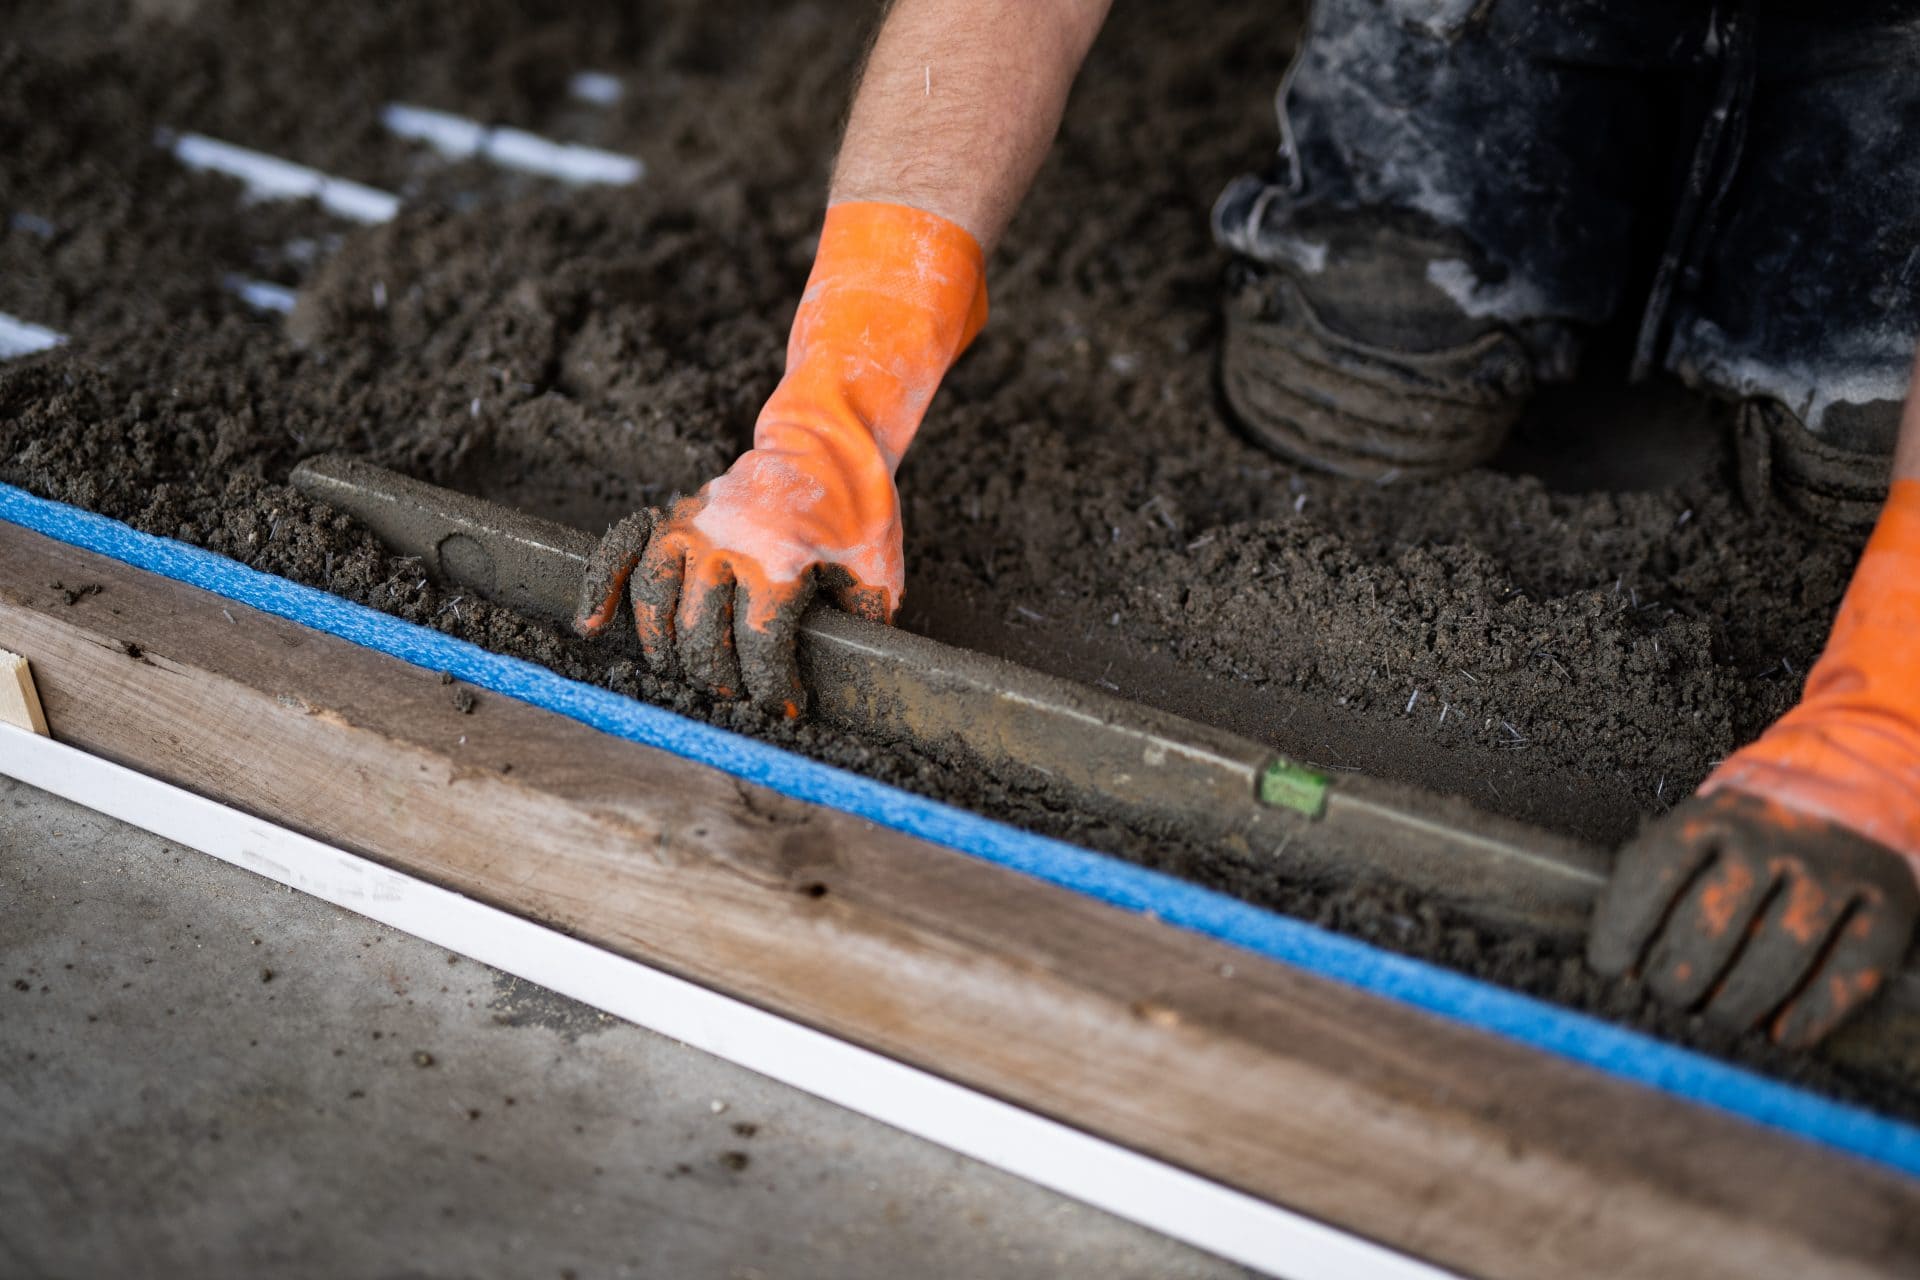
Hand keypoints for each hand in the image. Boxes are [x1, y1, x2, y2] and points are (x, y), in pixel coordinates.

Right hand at [574, 441, 901, 715]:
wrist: (827, 444)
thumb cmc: (855, 512)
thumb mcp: (877, 569)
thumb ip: (863, 623)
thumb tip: (855, 673)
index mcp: (778, 561)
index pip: (759, 644)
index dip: (772, 686)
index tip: (785, 708)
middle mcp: (724, 545)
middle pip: (700, 633)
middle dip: (718, 677)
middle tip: (735, 695)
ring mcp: (690, 529)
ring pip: (655, 602)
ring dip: (665, 648)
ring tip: (680, 673)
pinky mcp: (670, 518)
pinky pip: (622, 554)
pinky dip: (600, 589)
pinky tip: (591, 626)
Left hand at [1590, 479, 1919, 1045]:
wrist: (1860, 774)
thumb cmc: (1756, 824)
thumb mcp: (1702, 826)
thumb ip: (1662, 881)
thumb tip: (1623, 965)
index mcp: (1712, 816)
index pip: (1649, 879)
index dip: (1621, 934)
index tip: (1610, 972)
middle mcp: (1773, 836)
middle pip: (1711, 928)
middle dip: (1678, 980)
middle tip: (1667, 1004)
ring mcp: (1834, 867)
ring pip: (1778, 955)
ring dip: (1739, 1005)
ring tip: (1717, 1023)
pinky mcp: (1888, 899)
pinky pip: (1851, 969)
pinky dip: (1815, 1013)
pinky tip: (1784, 1035)